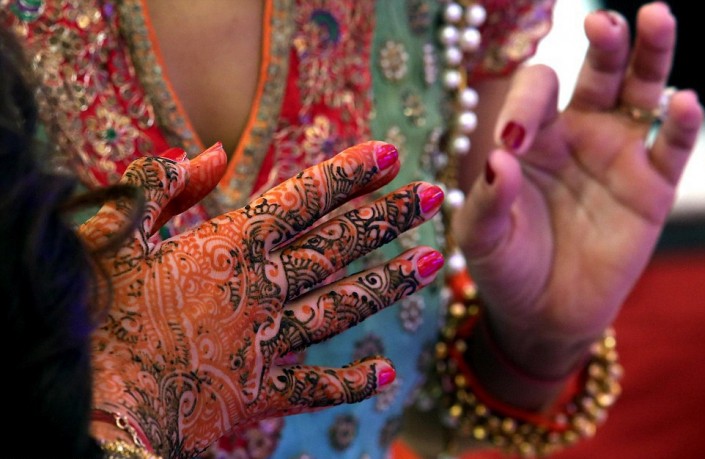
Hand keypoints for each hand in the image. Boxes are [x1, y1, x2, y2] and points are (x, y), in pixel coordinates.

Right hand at [81, 141, 444, 456]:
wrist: (95, 406)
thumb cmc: (92, 315)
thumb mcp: (112, 234)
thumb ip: (160, 187)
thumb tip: (212, 153)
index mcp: (226, 247)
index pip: (301, 199)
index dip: (348, 174)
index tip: (391, 154)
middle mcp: (260, 289)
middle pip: (338, 245)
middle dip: (388, 217)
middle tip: (436, 195)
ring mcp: (265, 343)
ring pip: (341, 307)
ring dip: (389, 284)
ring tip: (433, 263)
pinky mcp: (257, 394)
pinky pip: (314, 388)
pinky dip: (350, 384)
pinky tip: (387, 376)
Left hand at [454, 2, 702, 381]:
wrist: (543, 312)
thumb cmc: (506, 266)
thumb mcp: (482, 237)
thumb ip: (488, 201)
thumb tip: (500, 160)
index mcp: (530, 137)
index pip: (535, 92)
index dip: (526, 103)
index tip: (513, 138)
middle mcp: (576, 134)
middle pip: (597, 73)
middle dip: (604, 44)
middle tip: (602, 21)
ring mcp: (617, 155)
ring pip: (641, 92)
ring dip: (650, 55)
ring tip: (655, 17)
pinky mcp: (650, 187)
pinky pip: (670, 147)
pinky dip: (681, 125)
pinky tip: (685, 102)